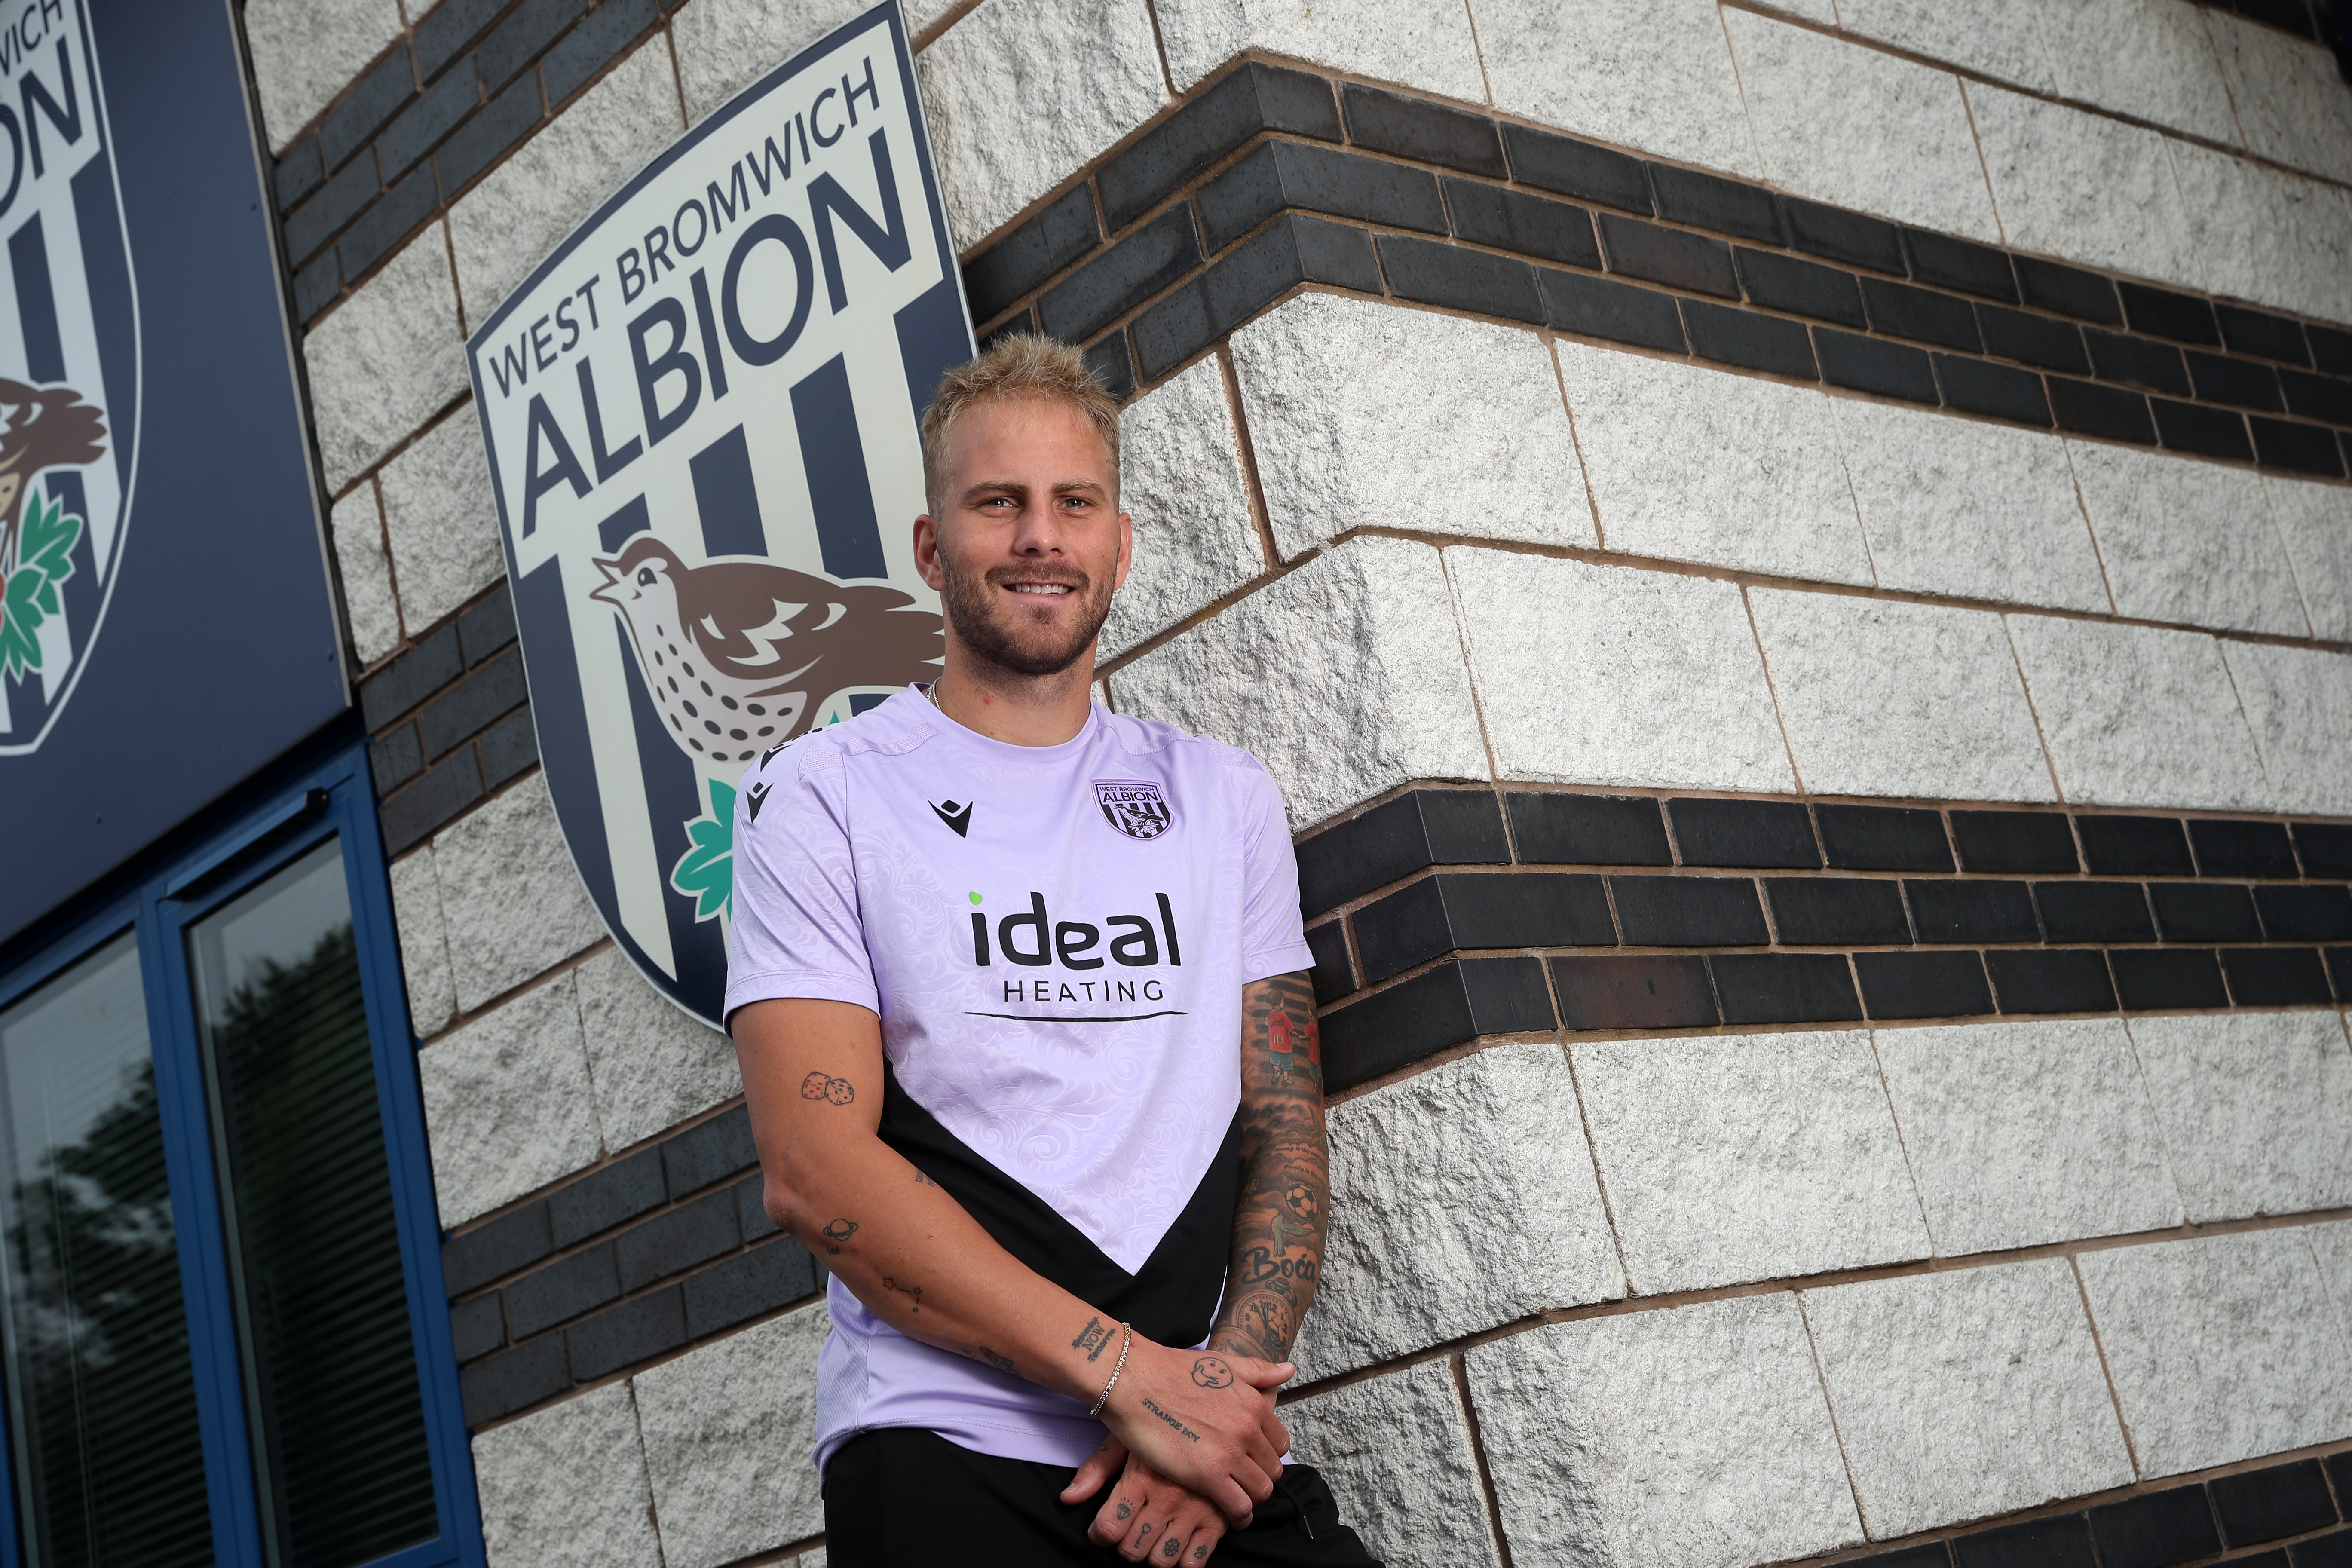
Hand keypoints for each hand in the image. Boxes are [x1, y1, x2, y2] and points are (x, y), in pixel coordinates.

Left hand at [1062, 1436, 1230, 1562]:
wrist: (1214, 1403)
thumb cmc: (1163, 1421)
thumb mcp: (1127, 1438)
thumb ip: (1097, 1468)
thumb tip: (1068, 1498)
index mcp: (1142, 1477)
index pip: (1109, 1528)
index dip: (1100, 1535)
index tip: (1102, 1530)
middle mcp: (1167, 1498)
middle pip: (1132, 1550)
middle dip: (1126, 1545)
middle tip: (1130, 1530)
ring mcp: (1195, 1511)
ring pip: (1161, 1561)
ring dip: (1153, 1554)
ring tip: (1153, 1536)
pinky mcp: (1219, 1519)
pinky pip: (1194, 1561)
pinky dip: (1183, 1560)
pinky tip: (1178, 1543)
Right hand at [1097, 1342, 1293, 1524]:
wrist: (1134, 1379)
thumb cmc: (1171, 1370)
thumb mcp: (1221, 1364)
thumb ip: (1258, 1370)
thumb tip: (1288, 1370)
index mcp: (1253, 1404)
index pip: (1279, 1444)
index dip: (1266, 1456)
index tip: (1251, 1462)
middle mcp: (1248, 1428)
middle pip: (1272, 1470)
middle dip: (1260, 1479)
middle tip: (1241, 1484)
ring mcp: (1230, 1453)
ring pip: (1261, 1491)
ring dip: (1251, 1500)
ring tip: (1236, 1501)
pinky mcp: (1209, 1474)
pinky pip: (1239, 1507)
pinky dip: (1239, 1517)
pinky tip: (1230, 1518)